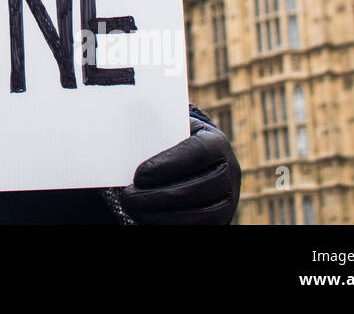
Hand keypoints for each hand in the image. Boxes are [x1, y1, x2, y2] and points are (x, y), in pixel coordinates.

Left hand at [118, 114, 240, 223]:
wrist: (203, 161)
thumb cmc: (176, 140)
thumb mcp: (171, 127)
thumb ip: (156, 126)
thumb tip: (124, 128)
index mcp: (215, 142)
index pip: (196, 153)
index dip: (167, 165)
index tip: (138, 175)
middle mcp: (229, 171)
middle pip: (194, 189)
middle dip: (156, 196)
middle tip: (127, 196)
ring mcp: (229, 198)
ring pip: (198, 214)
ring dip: (161, 215)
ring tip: (134, 209)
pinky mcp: (222, 218)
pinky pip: (199, 227)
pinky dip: (171, 225)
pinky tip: (148, 220)